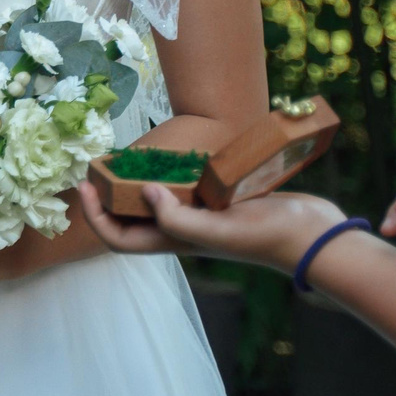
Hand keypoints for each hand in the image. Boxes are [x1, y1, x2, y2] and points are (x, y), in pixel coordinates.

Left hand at [78, 178, 346, 275]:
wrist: (311, 234)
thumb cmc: (264, 236)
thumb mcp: (215, 231)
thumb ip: (175, 219)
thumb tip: (143, 193)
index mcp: (176, 243)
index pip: (120, 239)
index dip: (96, 217)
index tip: (84, 186)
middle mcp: (184, 231)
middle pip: (134, 218)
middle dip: (110, 196)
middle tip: (97, 166)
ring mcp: (203, 215)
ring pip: (158, 200)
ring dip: (138, 182)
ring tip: (125, 157)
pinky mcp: (222, 200)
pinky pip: (186, 187)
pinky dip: (173, 172)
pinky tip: (171, 152)